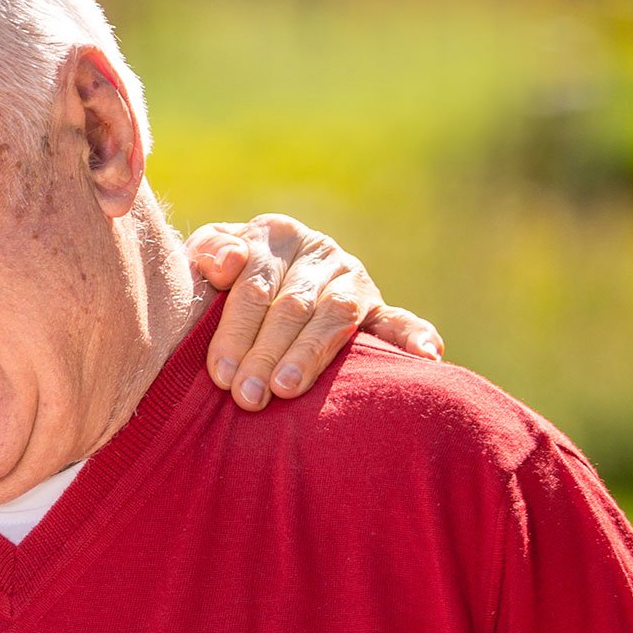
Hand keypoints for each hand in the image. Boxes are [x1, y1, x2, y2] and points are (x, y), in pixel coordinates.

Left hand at [187, 214, 443, 410]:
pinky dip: (414, 336)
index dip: (236, 331)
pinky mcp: (377, 306)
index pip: (254, 286)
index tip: (221, 375)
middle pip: (291, 307)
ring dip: (311, 355)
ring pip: (334, 317)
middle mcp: (319, 252)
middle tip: (248, 397)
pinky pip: (398, 321)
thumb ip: (207, 254)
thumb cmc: (220, 282)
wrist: (257, 277)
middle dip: (265, 355)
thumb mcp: (206, 260)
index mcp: (276, 236)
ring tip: (287, 388)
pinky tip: (427, 356)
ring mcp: (352, 279)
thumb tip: (229, 263)